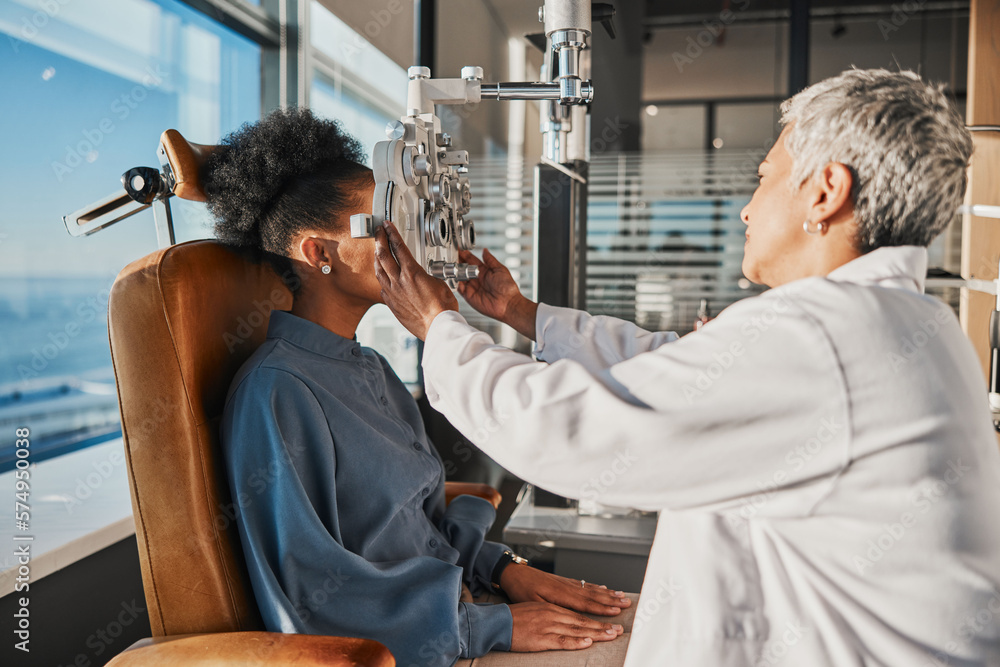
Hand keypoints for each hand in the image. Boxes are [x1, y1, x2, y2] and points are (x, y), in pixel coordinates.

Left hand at [373, 221, 457, 339]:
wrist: (437, 326)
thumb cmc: (442, 308)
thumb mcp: (438, 282)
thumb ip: (425, 275)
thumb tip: (422, 276)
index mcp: (412, 272)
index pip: (398, 246)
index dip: (391, 233)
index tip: (387, 226)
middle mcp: (399, 281)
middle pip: (383, 255)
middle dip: (379, 240)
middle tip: (378, 232)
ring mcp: (393, 293)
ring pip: (378, 270)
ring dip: (377, 258)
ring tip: (377, 251)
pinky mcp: (391, 304)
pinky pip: (382, 287)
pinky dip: (381, 277)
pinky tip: (383, 276)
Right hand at [456, 249, 537, 339]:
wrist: (508, 303)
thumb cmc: (507, 287)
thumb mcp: (500, 269)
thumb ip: (490, 260)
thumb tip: (485, 250)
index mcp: (485, 271)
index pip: (472, 261)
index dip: (465, 255)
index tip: (459, 249)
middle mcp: (478, 279)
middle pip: (464, 268)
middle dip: (458, 262)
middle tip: (452, 255)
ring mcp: (473, 287)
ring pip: (460, 278)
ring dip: (455, 272)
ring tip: (451, 265)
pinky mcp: (469, 296)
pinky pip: (460, 289)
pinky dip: (455, 283)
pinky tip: (453, 277)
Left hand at [501, 563, 630, 615]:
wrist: (513, 573)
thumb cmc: (521, 590)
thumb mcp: (533, 604)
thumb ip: (552, 610)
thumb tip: (570, 616)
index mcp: (560, 594)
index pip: (586, 604)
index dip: (602, 609)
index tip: (616, 612)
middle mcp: (567, 586)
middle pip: (593, 595)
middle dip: (611, 601)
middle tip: (627, 604)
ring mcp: (566, 583)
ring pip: (591, 589)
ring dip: (607, 593)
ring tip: (621, 596)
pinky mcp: (563, 581)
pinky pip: (584, 585)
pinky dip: (596, 587)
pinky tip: (603, 588)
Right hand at [508, 601, 623, 651]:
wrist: (497, 620)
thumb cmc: (516, 616)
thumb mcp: (537, 608)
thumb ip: (554, 613)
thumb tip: (568, 619)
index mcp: (553, 606)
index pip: (580, 612)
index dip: (597, 617)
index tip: (612, 621)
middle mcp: (554, 613)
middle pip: (583, 621)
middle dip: (603, 626)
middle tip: (619, 630)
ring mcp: (548, 625)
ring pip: (577, 629)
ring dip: (595, 633)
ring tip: (611, 635)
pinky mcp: (541, 637)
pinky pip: (561, 640)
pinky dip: (576, 641)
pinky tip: (587, 642)